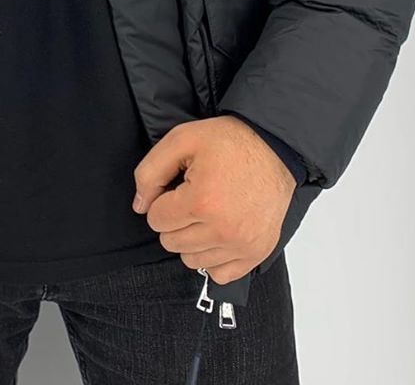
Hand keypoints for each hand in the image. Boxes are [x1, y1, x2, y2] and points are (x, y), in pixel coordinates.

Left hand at [132, 115, 294, 284]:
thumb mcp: (181, 140)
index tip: (178, 188)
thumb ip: (150, 172)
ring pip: (192, 260)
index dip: (162, 201)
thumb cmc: (230, 142)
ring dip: (192, 239)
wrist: (274, 147)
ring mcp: (242, 245)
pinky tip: (218, 232)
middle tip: (193, 197)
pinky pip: (220, 274)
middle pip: (171, 242)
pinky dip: (214, 257)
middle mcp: (223, 230)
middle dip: (175, 220)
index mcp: (201, 201)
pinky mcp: (257, 253)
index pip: (156, 220)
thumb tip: (140, 205)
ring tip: (207, 213)